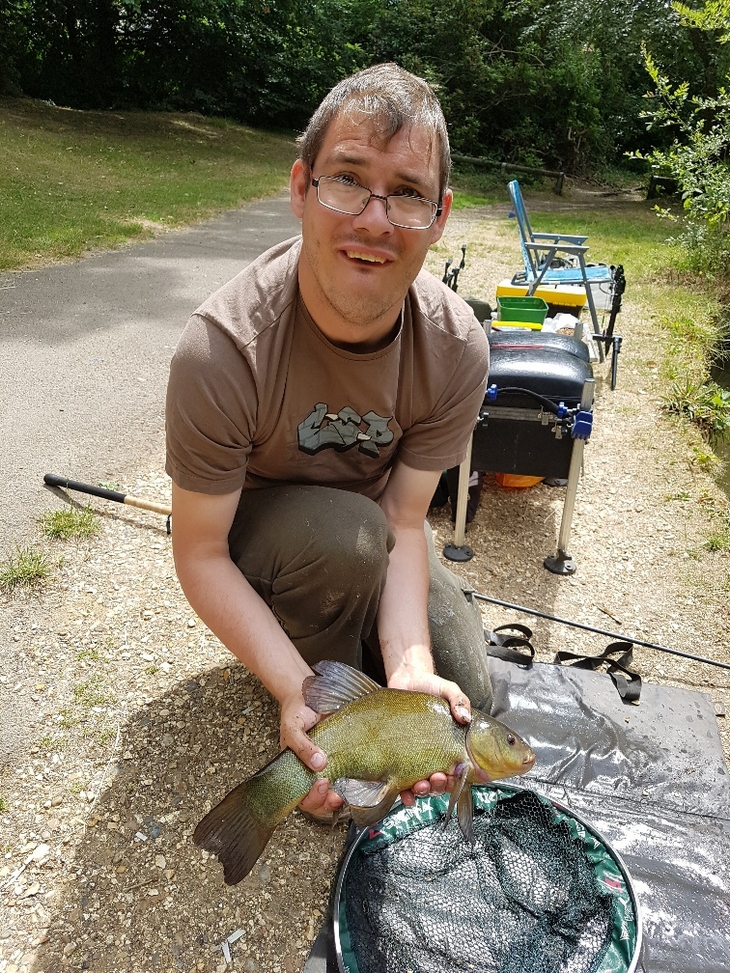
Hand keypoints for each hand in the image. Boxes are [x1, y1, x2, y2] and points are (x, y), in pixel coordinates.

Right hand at [279, 693, 343, 817]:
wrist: (308, 694)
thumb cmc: (296, 712)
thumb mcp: (292, 727)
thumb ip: (301, 745)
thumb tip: (318, 764)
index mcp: (295, 769)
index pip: (300, 796)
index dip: (311, 799)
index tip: (321, 784)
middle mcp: (311, 772)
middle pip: (317, 802)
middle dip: (325, 803)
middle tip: (334, 794)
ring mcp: (328, 766)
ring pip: (332, 793)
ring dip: (338, 797)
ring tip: (344, 793)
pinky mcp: (343, 758)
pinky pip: (347, 775)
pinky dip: (352, 781)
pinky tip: (357, 778)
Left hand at [387, 669, 471, 806]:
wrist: (405, 680)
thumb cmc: (431, 686)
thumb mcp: (449, 690)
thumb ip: (459, 700)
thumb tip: (465, 718)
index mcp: (451, 745)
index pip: (459, 770)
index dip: (458, 778)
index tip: (454, 774)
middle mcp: (435, 755)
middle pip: (442, 782)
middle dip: (440, 785)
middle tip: (437, 777)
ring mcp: (417, 758)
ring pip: (424, 786)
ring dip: (424, 791)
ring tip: (421, 784)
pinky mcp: (399, 758)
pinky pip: (402, 783)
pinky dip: (405, 793)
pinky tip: (406, 794)